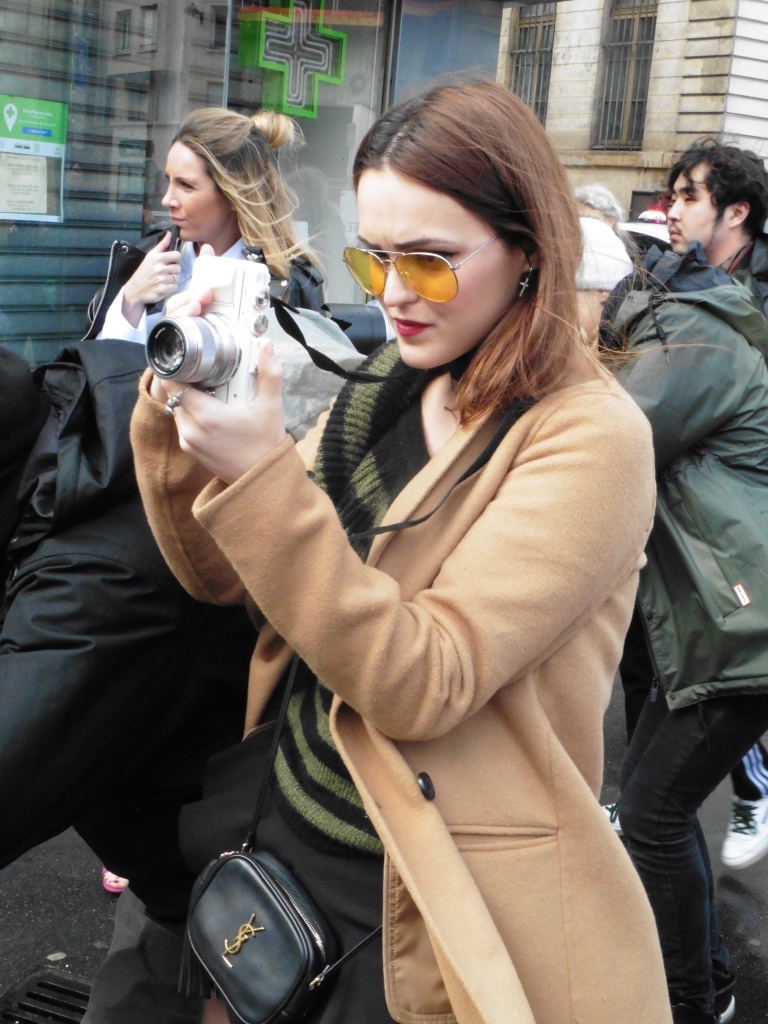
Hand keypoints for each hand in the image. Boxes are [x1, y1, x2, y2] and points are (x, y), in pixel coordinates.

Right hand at [122, 231, 182, 326]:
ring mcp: (162, 279)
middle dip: (174, 270)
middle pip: (178, 267)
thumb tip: (170, 233)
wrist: (135, 289)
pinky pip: (175, 286)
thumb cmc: (144, 271)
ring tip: (164, 279)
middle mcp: (160, 268)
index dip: (175, 259)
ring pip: (177, 277)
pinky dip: (171, 287)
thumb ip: (162, 245)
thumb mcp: (150, 256)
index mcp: (157, 258)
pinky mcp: (163, 289)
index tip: (170, 262)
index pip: (177, 255)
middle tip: (165, 272)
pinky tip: (164, 286)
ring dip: (173, 279)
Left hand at [153, 341, 287, 483]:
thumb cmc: (267, 446)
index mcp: (206, 415)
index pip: (172, 383)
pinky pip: (182, 423)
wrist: (262, 483)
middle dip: (185, 381)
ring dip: (187, 398)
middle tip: (204, 371)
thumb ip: (269, 373)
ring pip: (176, 408)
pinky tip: (211, 410)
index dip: (176, 368)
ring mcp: (188, 441)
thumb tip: (266, 345)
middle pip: (173, 394)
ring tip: (209, 390)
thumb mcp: (271, 407)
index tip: (190, 359)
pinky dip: (191, 413)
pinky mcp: (190, 450)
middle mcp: (190, 429)